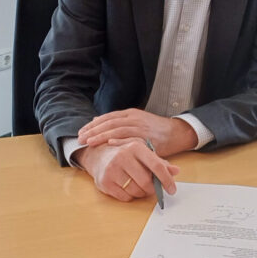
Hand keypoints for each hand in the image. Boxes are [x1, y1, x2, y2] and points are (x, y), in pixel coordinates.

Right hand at [74, 138, 179, 201]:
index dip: (167, 179)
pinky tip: (128, 187)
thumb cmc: (126, 154)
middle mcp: (123, 156)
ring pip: (136, 191)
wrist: (98, 155)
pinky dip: (131, 196)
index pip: (156, 166)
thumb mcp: (143, 153)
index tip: (172, 189)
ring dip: (142, 193)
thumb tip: (176, 171)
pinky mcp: (105, 182)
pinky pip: (125, 197)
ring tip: (139, 186)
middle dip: (152, 189)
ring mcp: (112, 169)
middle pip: (146, 182)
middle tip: (153, 189)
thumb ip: (160, 162)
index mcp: (136, 147)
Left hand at [77, 109, 197, 156]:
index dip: (93, 124)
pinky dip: (120, 140)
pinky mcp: (147, 137)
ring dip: (102, 136)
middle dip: (93, 131)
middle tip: (81, 139)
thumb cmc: (154, 129)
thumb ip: (117, 121)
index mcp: (130, 113)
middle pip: (109, 123)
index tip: (81, 132)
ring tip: (89, 142)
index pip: (107, 117)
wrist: (175, 133)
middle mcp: (134, 118)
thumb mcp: (135, 120)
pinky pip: (132, 138)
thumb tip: (96, 119)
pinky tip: (110, 143)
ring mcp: (141, 127)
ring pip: (118, 130)